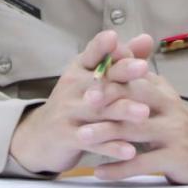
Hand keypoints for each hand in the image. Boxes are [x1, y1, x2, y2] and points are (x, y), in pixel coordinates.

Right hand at [9, 30, 154, 173]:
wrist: (40, 137)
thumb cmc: (75, 103)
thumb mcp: (92, 79)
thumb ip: (121, 60)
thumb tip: (147, 38)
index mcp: (79, 70)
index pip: (91, 53)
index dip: (102, 46)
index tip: (114, 37)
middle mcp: (72, 87)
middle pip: (100, 79)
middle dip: (121, 72)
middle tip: (143, 68)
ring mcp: (69, 113)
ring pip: (99, 111)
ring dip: (122, 110)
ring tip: (144, 112)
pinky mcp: (68, 138)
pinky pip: (93, 142)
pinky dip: (112, 147)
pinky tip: (131, 150)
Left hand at [83, 73, 187, 183]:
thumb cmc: (174, 121)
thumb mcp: (160, 96)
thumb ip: (137, 78)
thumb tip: (113, 51)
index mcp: (162, 90)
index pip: (136, 77)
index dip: (113, 74)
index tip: (89, 73)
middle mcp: (169, 108)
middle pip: (137, 99)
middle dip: (109, 99)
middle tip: (83, 102)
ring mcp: (173, 134)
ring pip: (136, 131)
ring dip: (107, 134)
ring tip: (82, 136)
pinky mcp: (174, 159)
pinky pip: (143, 164)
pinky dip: (120, 168)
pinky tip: (99, 172)